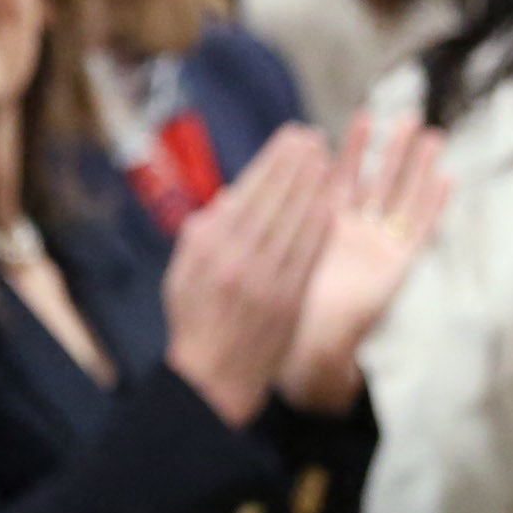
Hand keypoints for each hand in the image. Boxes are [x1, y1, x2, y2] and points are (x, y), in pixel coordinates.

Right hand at [160, 125, 336, 427]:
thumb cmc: (194, 319)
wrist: (215, 376)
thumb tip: (232, 194)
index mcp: (210, 248)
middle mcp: (240, 259)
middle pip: (277, 200)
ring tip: (326, 158)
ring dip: (315, 187)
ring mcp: (269, 279)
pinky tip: (330, 202)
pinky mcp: (292, 298)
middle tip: (313, 136)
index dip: (274, 162)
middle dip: (297, 165)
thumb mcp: (182, 271)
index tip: (290, 138)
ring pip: (298, 222)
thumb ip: (203, 231)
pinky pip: (310, 252)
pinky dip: (321, 224)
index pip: (249, 193)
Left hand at [277, 114, 450, 412]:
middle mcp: (351, 234)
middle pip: (373, 181)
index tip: (357, 117)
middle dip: (387, 149)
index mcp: (319, 229)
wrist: (299, 349)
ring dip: (416, 166)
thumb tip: (223, 196)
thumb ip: (250, 228)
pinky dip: (432, 204)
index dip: (345, 151)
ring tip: (429, 132)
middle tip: (404, 115)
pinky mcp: (395, 267)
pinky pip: (418, 230)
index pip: (334, 179)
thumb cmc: (272, 312)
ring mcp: (375, 248)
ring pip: (400, 197)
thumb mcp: (259, 261)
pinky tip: (445, 176)